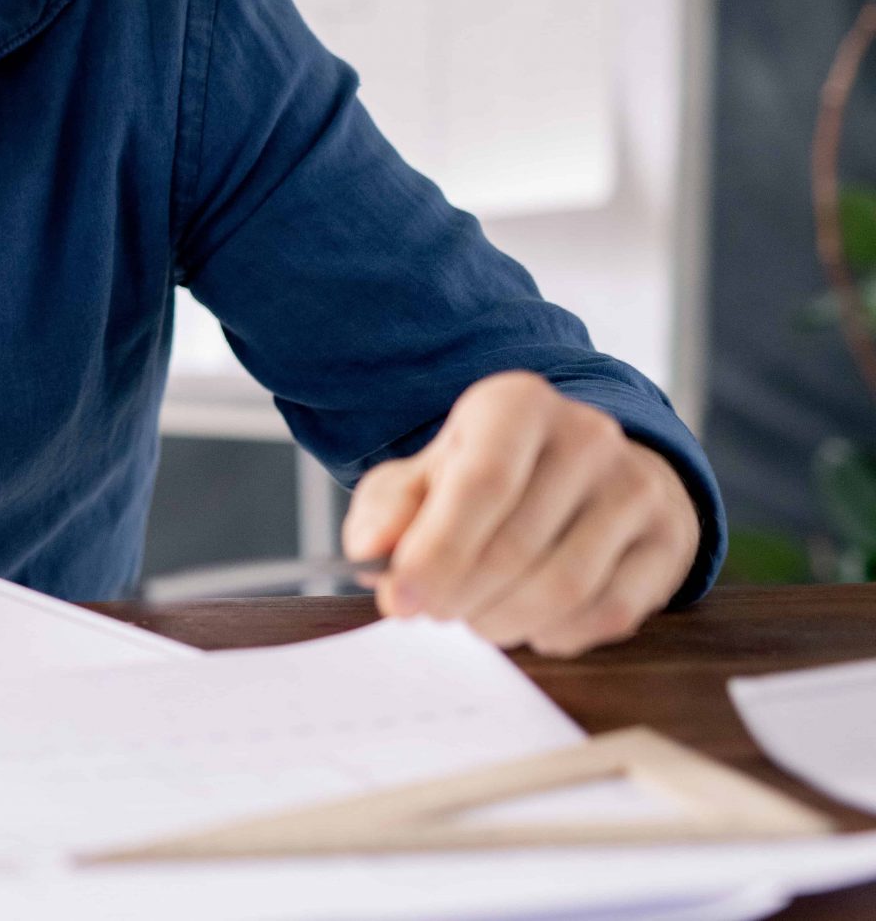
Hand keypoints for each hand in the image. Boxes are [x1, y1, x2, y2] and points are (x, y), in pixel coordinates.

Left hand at [340, 371, 700, 657]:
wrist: (583, 466)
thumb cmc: (488, 473)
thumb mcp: (425, 473)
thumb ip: (389, 509)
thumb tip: (368, 552)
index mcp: (517, 404)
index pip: (481, 485)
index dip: (436, 553)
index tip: (399, 600)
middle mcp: (588, 435)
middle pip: (517, 545)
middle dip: (461, 596)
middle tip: (432, 614)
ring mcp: (638, 486)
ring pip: (564, 586)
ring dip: (505, 620)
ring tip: (474, 620)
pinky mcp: (671, 539)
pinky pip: (611, 612)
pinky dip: (558, 633)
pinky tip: (530, 624)